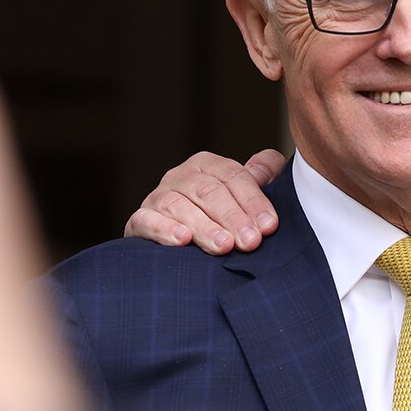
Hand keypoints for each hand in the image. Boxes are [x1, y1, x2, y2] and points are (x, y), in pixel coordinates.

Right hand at [123, 149, 286, 253]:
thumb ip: (260, 175)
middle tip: (251, 241)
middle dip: (232, 217)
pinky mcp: (139, 220)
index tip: (269, 226)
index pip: (232, 176)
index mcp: (207, 165)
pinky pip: (147, 221)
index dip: (253, 200)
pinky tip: (183, 240)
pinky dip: (164, 230)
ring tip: (224, 246)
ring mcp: (157, 197)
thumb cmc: (219, 216)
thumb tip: (271, 163)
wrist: (177, 243)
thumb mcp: (241, 193)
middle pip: (208, 192)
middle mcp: (180, 176)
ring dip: (204, 227)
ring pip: (180, 207)